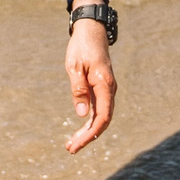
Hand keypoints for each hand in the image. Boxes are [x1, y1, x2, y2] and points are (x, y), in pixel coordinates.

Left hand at [63, 18, 115, 152]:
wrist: (91, 30)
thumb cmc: (81, 47)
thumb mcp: (74, 67)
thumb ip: (78, 90)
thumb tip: (82, 115)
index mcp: (104, 85)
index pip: (102, 118)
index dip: (90, 134)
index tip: (76, 145)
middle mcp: (109, 89)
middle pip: (102, 121)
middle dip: (87, 137)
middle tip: (70, 149)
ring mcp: (107, 89)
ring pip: (101, 117)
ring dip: (88, 132)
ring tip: (72, 144)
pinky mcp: (102, 88)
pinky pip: (99, 109)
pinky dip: (90, 121)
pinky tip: (80, 129)